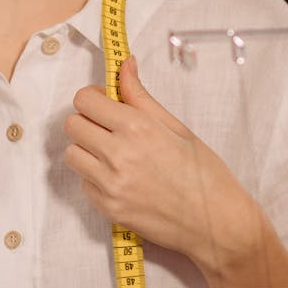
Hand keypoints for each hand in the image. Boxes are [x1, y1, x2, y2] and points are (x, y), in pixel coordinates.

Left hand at [64, 56, 276, 286]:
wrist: (215, 222)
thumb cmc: (204, 174)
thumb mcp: (177, 127)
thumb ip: (141, 97)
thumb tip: (125, 66)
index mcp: (137, 127)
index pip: (84, 100)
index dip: (93, 98)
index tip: (105, 103)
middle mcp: (118, 154)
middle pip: (72, 126)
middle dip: (87, 122)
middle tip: (108, 129)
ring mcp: (110, 184)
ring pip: (72, 155)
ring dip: (86, 151)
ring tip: (113, 155)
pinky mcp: (108, 208)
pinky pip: (84, 184)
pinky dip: (95, 178)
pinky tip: (121, 179)